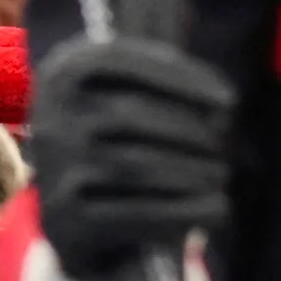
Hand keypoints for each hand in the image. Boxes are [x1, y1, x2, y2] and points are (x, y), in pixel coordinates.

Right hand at [31, 35, 232, 278]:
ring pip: (136, 165)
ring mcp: (55, 170)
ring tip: (222, 176)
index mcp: (61, 73)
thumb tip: (223, 104)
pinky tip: (217, 210)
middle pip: (129, 114)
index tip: (230, 100)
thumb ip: (156, 82)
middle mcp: (50, 118)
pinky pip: (136, 213)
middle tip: (227, 145)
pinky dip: (185, 211)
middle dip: (190, 129)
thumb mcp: (116, 98)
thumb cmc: (113, 144)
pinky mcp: (68, 219)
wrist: (70, 218)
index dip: (179, 77)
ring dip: (193, 171)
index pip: (119, 61)